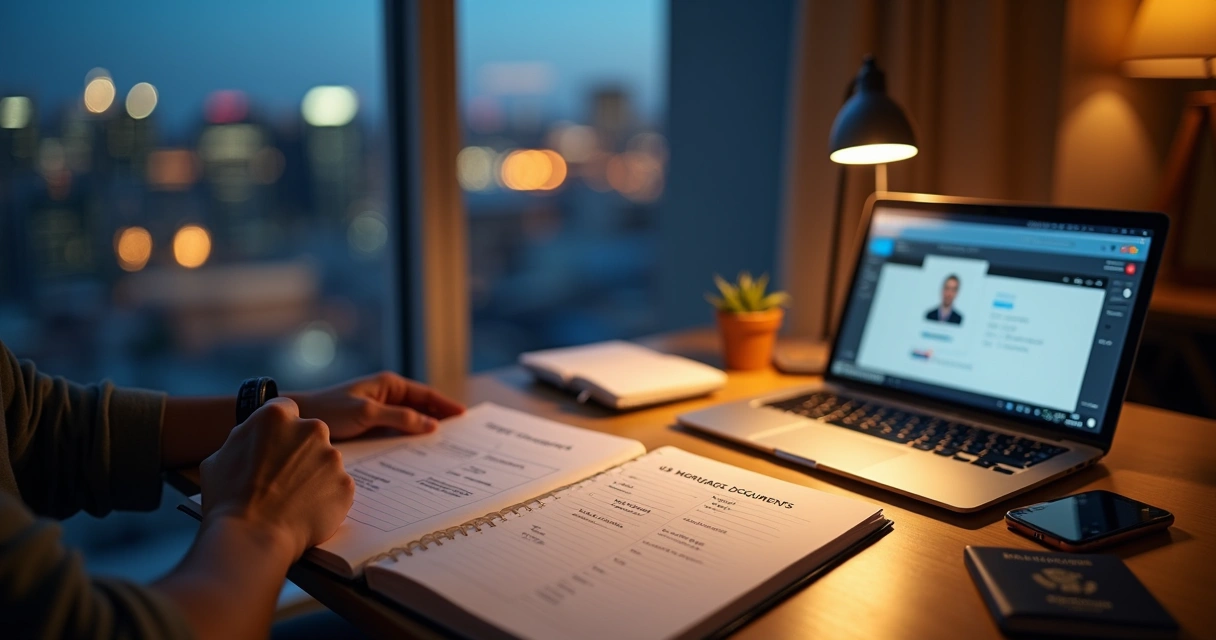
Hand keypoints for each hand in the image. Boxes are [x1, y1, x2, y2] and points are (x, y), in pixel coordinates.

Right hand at [199, 397, 353, 557]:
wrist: (252, 537)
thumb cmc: (229, 499)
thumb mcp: (219, 457)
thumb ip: (244, 440)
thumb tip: (253, 439)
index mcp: (276, 417)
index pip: (285, 410)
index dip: (278, 430)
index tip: (275, 445)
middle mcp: (311, 429)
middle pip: (310, 434)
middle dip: (299, 451)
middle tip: (282, 478)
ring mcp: (332, 457)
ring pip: (325, 461)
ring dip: (314, 475)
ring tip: (292, 500)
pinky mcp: (346, 484)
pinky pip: (336, 487)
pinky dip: (326, 497)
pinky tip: (306, 512)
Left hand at [290, 371, 464, 439]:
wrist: (299, 421)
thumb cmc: (330, 410)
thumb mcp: (367, 413)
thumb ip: (400, 417)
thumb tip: (432, 425)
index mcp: (389, 385)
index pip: (426, 394)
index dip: (446, 405)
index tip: (464, 417)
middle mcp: (387, 396)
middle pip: (421, 409)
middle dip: (440, 420)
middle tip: (460, 438)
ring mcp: (379, 412)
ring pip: (409, 423)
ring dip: (423, 433)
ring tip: (444, 450)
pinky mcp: (370, 428)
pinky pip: (395, 434)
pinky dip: (408, 442)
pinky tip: (415, 457)